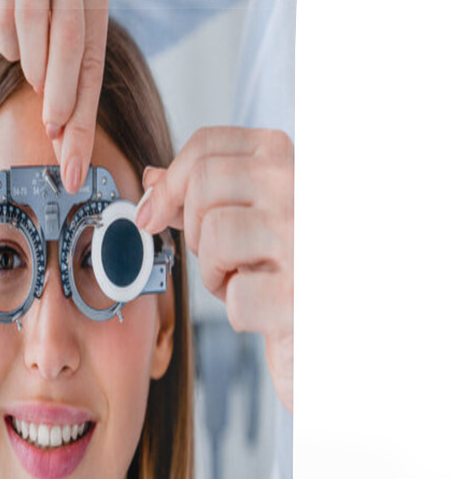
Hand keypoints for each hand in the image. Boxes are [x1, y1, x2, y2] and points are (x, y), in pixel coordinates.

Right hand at [0, 0, 108, 193]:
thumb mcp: (66, 11)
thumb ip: (64, 60)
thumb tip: (60, 123)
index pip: (94, 68)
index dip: (85, 124)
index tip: (75, 169)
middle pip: (75, 49)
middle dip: (66, 106)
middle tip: (57, 140)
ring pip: (42, 28)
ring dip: (39, 71)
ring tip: (38, 88)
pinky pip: (7, 8)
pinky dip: (8, 39)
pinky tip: (14, 49)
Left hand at [136, 126, 293, 412]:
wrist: (327, 333)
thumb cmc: (284, 273)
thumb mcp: (245, 224)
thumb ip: (203, 197)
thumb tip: (152, 178)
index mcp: (291, 163)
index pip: (208, 145)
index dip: (169, 182)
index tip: (151, 214)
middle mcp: (305, 190)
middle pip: (204, 181)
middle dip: (193, 228)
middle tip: (219, 256)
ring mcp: (307, 241)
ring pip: (214, 234)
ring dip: (214, 271)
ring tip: (245, 280)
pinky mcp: (302, 295)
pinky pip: (236, 295)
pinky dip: (238, 310)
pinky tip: (264, 310)